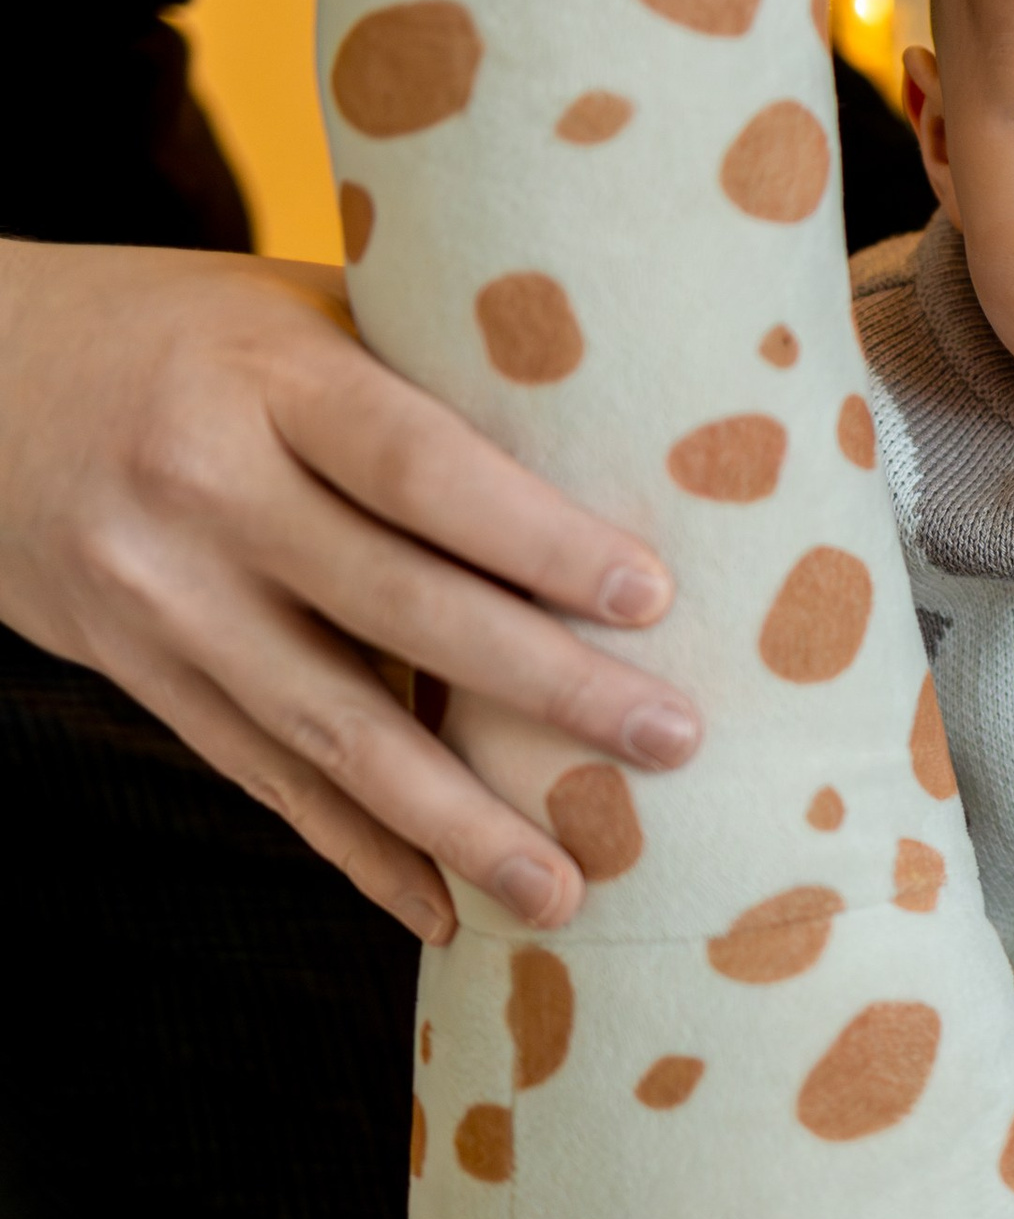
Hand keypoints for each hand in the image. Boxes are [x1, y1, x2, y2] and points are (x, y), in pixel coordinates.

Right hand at [0, 240, 697, 942]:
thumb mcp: (290, 308)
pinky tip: (439, 910)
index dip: (535, 538)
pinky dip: (358, 853)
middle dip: (544, 687)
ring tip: (565, 888)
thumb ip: (421, 370)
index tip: (649, 597)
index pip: (417, 466)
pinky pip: (264, 781)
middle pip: (396, 605)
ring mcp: (160, 597)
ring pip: (330, 728)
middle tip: (670, 741)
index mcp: (263, 376)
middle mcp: (204, 491)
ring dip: (456, 821)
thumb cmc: (187, 334)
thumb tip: (628, 429)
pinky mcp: (138, 675)